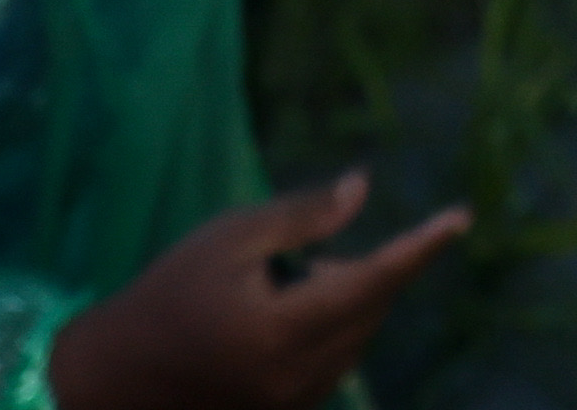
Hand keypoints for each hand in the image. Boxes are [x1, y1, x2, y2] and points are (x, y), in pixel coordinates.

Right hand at [45, 170, 473, 409]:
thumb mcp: (227, 239)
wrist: (115, 378)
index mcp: (285, 331)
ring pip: (356, 339)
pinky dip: (330, 332)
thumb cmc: (167, 295)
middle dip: (358, 270)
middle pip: (369, 309)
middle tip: (298, 257)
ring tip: (276, 291)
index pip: (375, 281)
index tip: (461, 218)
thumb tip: (362, 189)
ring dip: (344, 302)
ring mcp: (294, 405)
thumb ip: (300, 218)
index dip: (421, 247)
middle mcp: (300, 378)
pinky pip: (335, 366)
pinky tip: (279, 320)